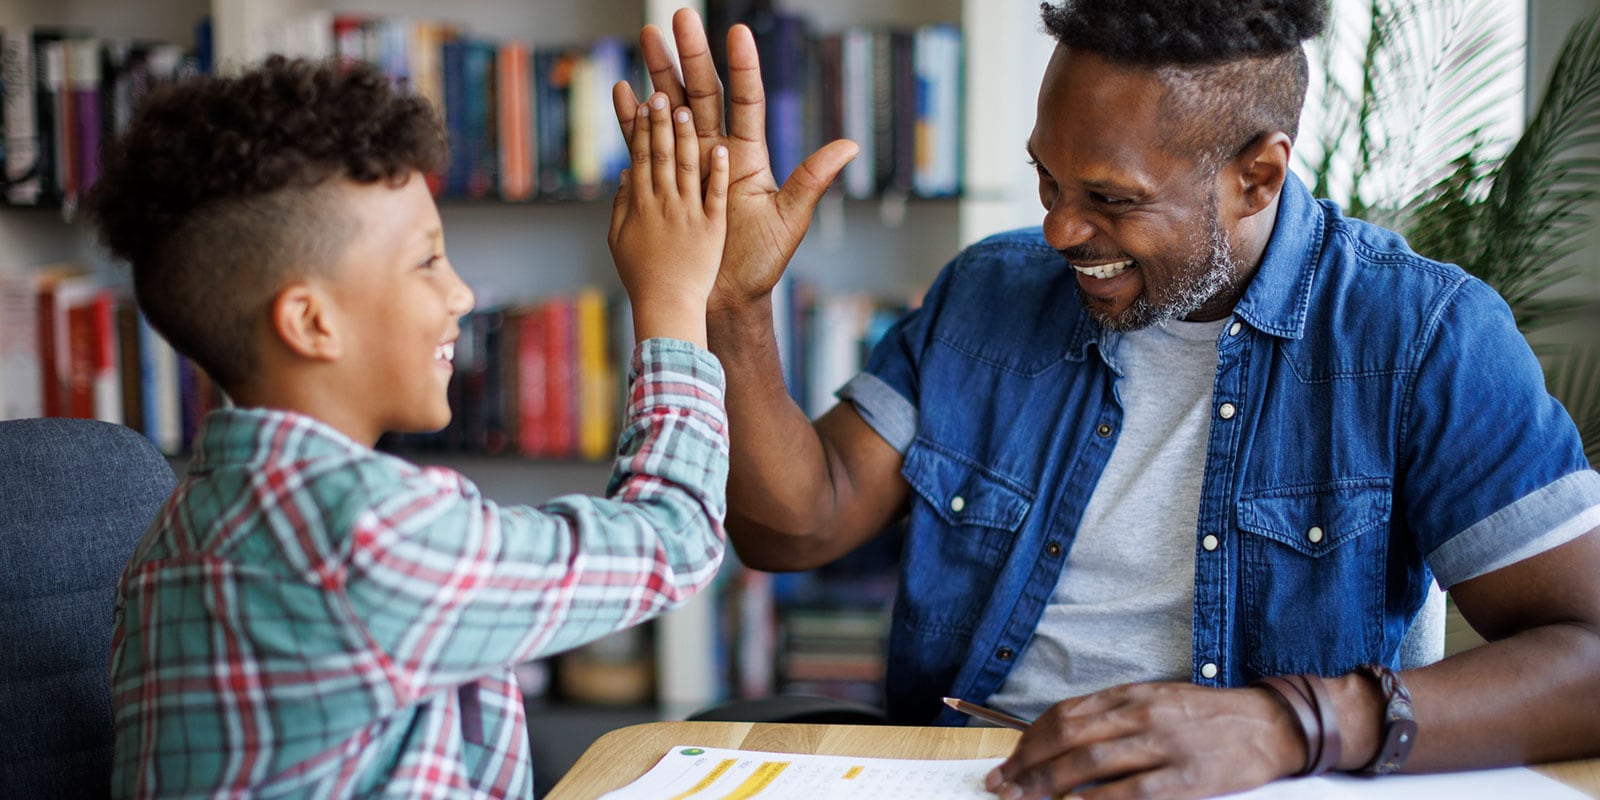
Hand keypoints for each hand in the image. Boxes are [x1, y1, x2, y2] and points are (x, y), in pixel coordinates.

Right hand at [607, 91, 729, 346]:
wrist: (669, 310)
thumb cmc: (642, 278)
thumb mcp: (618, 241)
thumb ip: (622, 206)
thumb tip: (626, 174)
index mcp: (641, 204)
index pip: (642, 156)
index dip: (642, 128)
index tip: (643, 102)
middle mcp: (665, 204)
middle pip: (662, 153)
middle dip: (662, 122)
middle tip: (661, 93)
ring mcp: (690, 214)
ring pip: (687, 167)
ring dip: (687, 137)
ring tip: (688, 110)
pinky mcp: (712, 229)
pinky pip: (715, 196)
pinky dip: (718, 174)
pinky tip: (721, 151)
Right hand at [613, 8, 857, 311]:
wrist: (725, 296)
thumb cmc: (760, 262)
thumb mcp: (789, 219)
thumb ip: (812, 180)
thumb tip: (850, 146)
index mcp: (746, 155)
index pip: (745, 99)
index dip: (743, 67)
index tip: (737, 32)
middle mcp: (716, 151)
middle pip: (701, 92)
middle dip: (689, 54)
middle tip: (677, 17)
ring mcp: (687, 163)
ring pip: (670, 108)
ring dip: (658, 73)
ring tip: (646, 37)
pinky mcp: (665, 182)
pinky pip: (645, 144)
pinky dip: (632, 119)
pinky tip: (624, 90)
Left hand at [986, 683, 1302, 799]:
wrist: (1269, 725)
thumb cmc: (1207, 718)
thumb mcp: (1156, 701)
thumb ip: (1113, 718)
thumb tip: (1062, 741)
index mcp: (1132, 695)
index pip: (1065, 715)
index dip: (1029, 741)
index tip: (1008, 762)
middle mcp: (1142, 715)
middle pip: (1069, 739)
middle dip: (1028, 765)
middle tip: (1003, 787)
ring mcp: (1164, 745)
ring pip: (1092, 764)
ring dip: (1050, 784)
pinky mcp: (1187, 778)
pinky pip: (1132, 792)